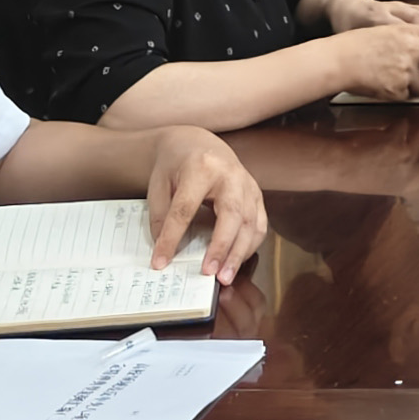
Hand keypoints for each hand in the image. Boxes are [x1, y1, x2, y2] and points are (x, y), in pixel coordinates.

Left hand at [139, 128, 269, 278]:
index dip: (172, 237)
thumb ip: (160, 216)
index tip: (160, 261)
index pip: (186, 208)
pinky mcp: (256, 194)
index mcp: (201, 166)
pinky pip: (260, 224)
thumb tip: (164, 250)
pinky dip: (250, 246)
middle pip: (231, 215)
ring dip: (239, 253)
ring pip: (251, 223)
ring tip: (224, 277)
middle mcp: (231, 174)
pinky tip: (236, 261)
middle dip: (221, 247)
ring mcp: (248, 184)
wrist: (196, 142)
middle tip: (209, 274)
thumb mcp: (159, 184)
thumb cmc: (176, 163)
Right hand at [328, 20, 418, 99]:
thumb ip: (411, 37)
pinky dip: (401, 92)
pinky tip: (388, 84)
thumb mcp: (389, 29)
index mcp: (412, 32)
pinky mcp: (398, 91)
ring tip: (400, 78)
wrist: (340, 60)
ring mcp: (407, 73)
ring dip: (417, 84)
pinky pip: (408, 96)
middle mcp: (414, 52)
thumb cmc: (358, 43)